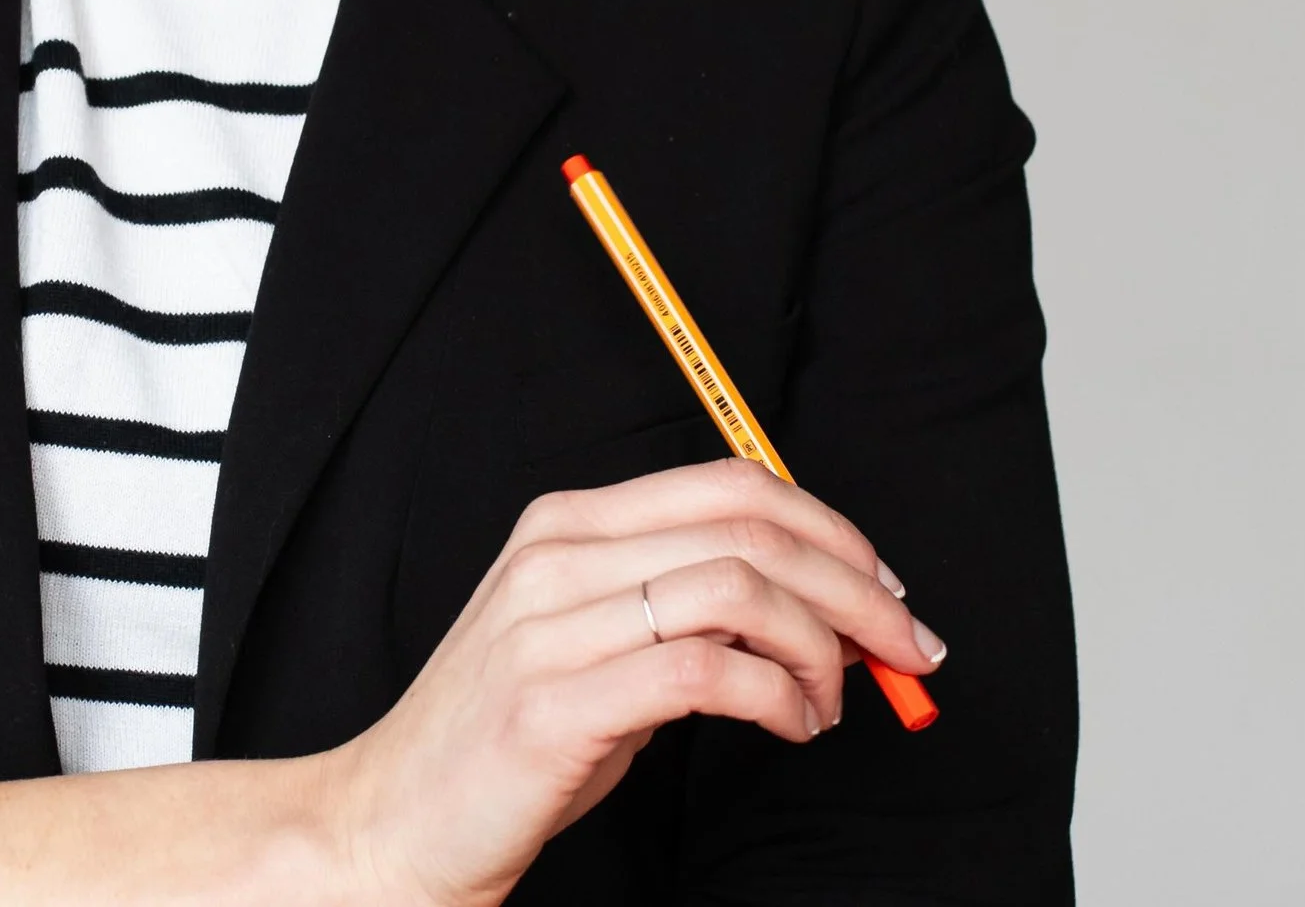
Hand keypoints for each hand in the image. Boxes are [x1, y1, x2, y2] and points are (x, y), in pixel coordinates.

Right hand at [324, 459, 946, 906]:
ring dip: (821, 650)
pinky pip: (706, 672)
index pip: (728, 484)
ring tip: (830, 706)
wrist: (396, 818)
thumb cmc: (507, 740)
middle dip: (855, 588)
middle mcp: (558, 553)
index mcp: (568, 523)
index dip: (828, 529)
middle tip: (908, 648)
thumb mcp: (594, 646)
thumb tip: (813, 609)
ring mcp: (551, 623)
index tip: (886, 589)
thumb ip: (680, 609)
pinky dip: (778, 698)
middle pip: (747, 529)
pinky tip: (790, 727)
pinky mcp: (558, 703)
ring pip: (737, 589)